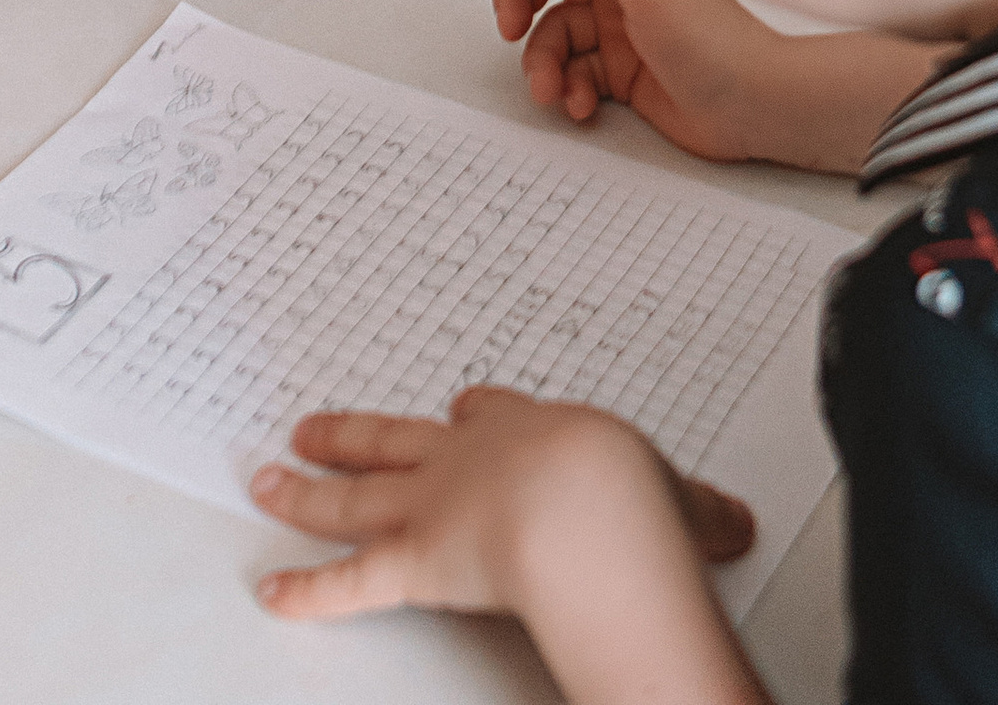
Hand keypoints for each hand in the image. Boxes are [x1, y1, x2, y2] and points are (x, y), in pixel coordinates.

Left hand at [253, 390, 749, 664]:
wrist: (588, 511)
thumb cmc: (625, 496)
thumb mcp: (674, 495)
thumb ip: (692, 510)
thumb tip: (730, 522)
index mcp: (527, 432)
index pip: (485, 414)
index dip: (469, 414)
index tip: (459, 407)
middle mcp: (467, 460)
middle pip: (396, 440)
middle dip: (353, 435)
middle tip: (316, 427)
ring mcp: (432, 508)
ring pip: (354, 497)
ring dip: (305, 491)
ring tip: (267, 479)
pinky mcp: (413, 565)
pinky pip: (349, 584)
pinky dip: (307, 591)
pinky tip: (272, 590)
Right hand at [497, 0, 796, 161]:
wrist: (756, 106)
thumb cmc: (715, 42)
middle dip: (521, 4)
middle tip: (508, 30)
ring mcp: (622, 29)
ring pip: (556, 33)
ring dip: (543, 62)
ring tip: (552, 90)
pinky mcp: (624, 73)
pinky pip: (574, 73)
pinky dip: (568, 89)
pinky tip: (582, 106)